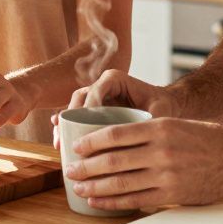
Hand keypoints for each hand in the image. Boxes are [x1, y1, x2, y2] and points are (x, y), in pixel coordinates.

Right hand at [51, 69, 178, 148]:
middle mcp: (101, 87)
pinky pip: (75, 119)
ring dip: (64, 125)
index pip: (97, 89)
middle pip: (80, 98)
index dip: (88, 106)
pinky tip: (59, 144)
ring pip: (73, 108)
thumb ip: (152, 120)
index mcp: (115, 79)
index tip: (85, 124)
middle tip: (65, 135)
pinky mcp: (92, 113)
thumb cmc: (162, 107)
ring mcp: (95, 100)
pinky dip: (66, 130)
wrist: (164, 109)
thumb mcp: (160, 112)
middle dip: (70, 117)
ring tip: (59, 144)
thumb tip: (141, 138)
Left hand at [64, 117, 222, 209]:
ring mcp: (166, 174)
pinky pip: (135, 200)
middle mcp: (161, 150)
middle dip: (86, 166)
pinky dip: (113, 202)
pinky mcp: (172, 195)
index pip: (115, 133)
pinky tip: (99, 201)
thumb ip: (148, 131)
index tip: (77, 146)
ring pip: (120, 182)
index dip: (92, 141)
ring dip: (95, 186)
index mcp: (160, 127)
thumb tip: (114, 140)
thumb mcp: (176, 124)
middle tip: (70, 169)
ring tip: (79, 187)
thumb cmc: (207, 139)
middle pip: (113, 160)